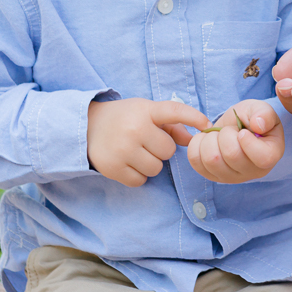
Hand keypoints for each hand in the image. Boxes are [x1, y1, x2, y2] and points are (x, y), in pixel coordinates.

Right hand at [87, 98, 210, 186]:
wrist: (85, 126)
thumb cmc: (124, 118)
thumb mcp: (146, 112)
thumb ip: (171, 125)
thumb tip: (193, 140)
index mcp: (144, 111)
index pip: (174, 111)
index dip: (193, 117)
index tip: (206, 124)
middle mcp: (134, 129)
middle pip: (167, 150)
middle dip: (161, 149)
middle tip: (147, 142)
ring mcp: (122, 149)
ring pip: (155, 168)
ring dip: (150, 164)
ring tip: (136, 152)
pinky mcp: (112, 168)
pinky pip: (140, 180)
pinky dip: (138, 175)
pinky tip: (128, 163)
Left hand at [186, 99, 284, 183]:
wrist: (234, 127)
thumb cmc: (251, 118)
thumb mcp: (261, 109)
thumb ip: (264, 114)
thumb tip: (258, 125)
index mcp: (270, 155)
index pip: (262, 158)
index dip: (248, 142)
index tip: (242, 131)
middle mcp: (253, 172)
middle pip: (232, 155)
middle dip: (226, 134)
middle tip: (229, 129)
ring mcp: (231, 177)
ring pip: (212, 160)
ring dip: (210, 139)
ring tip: (217, 135)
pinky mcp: (212, 176)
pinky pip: (195, 162)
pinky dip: (196, 144)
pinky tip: (206, 140)